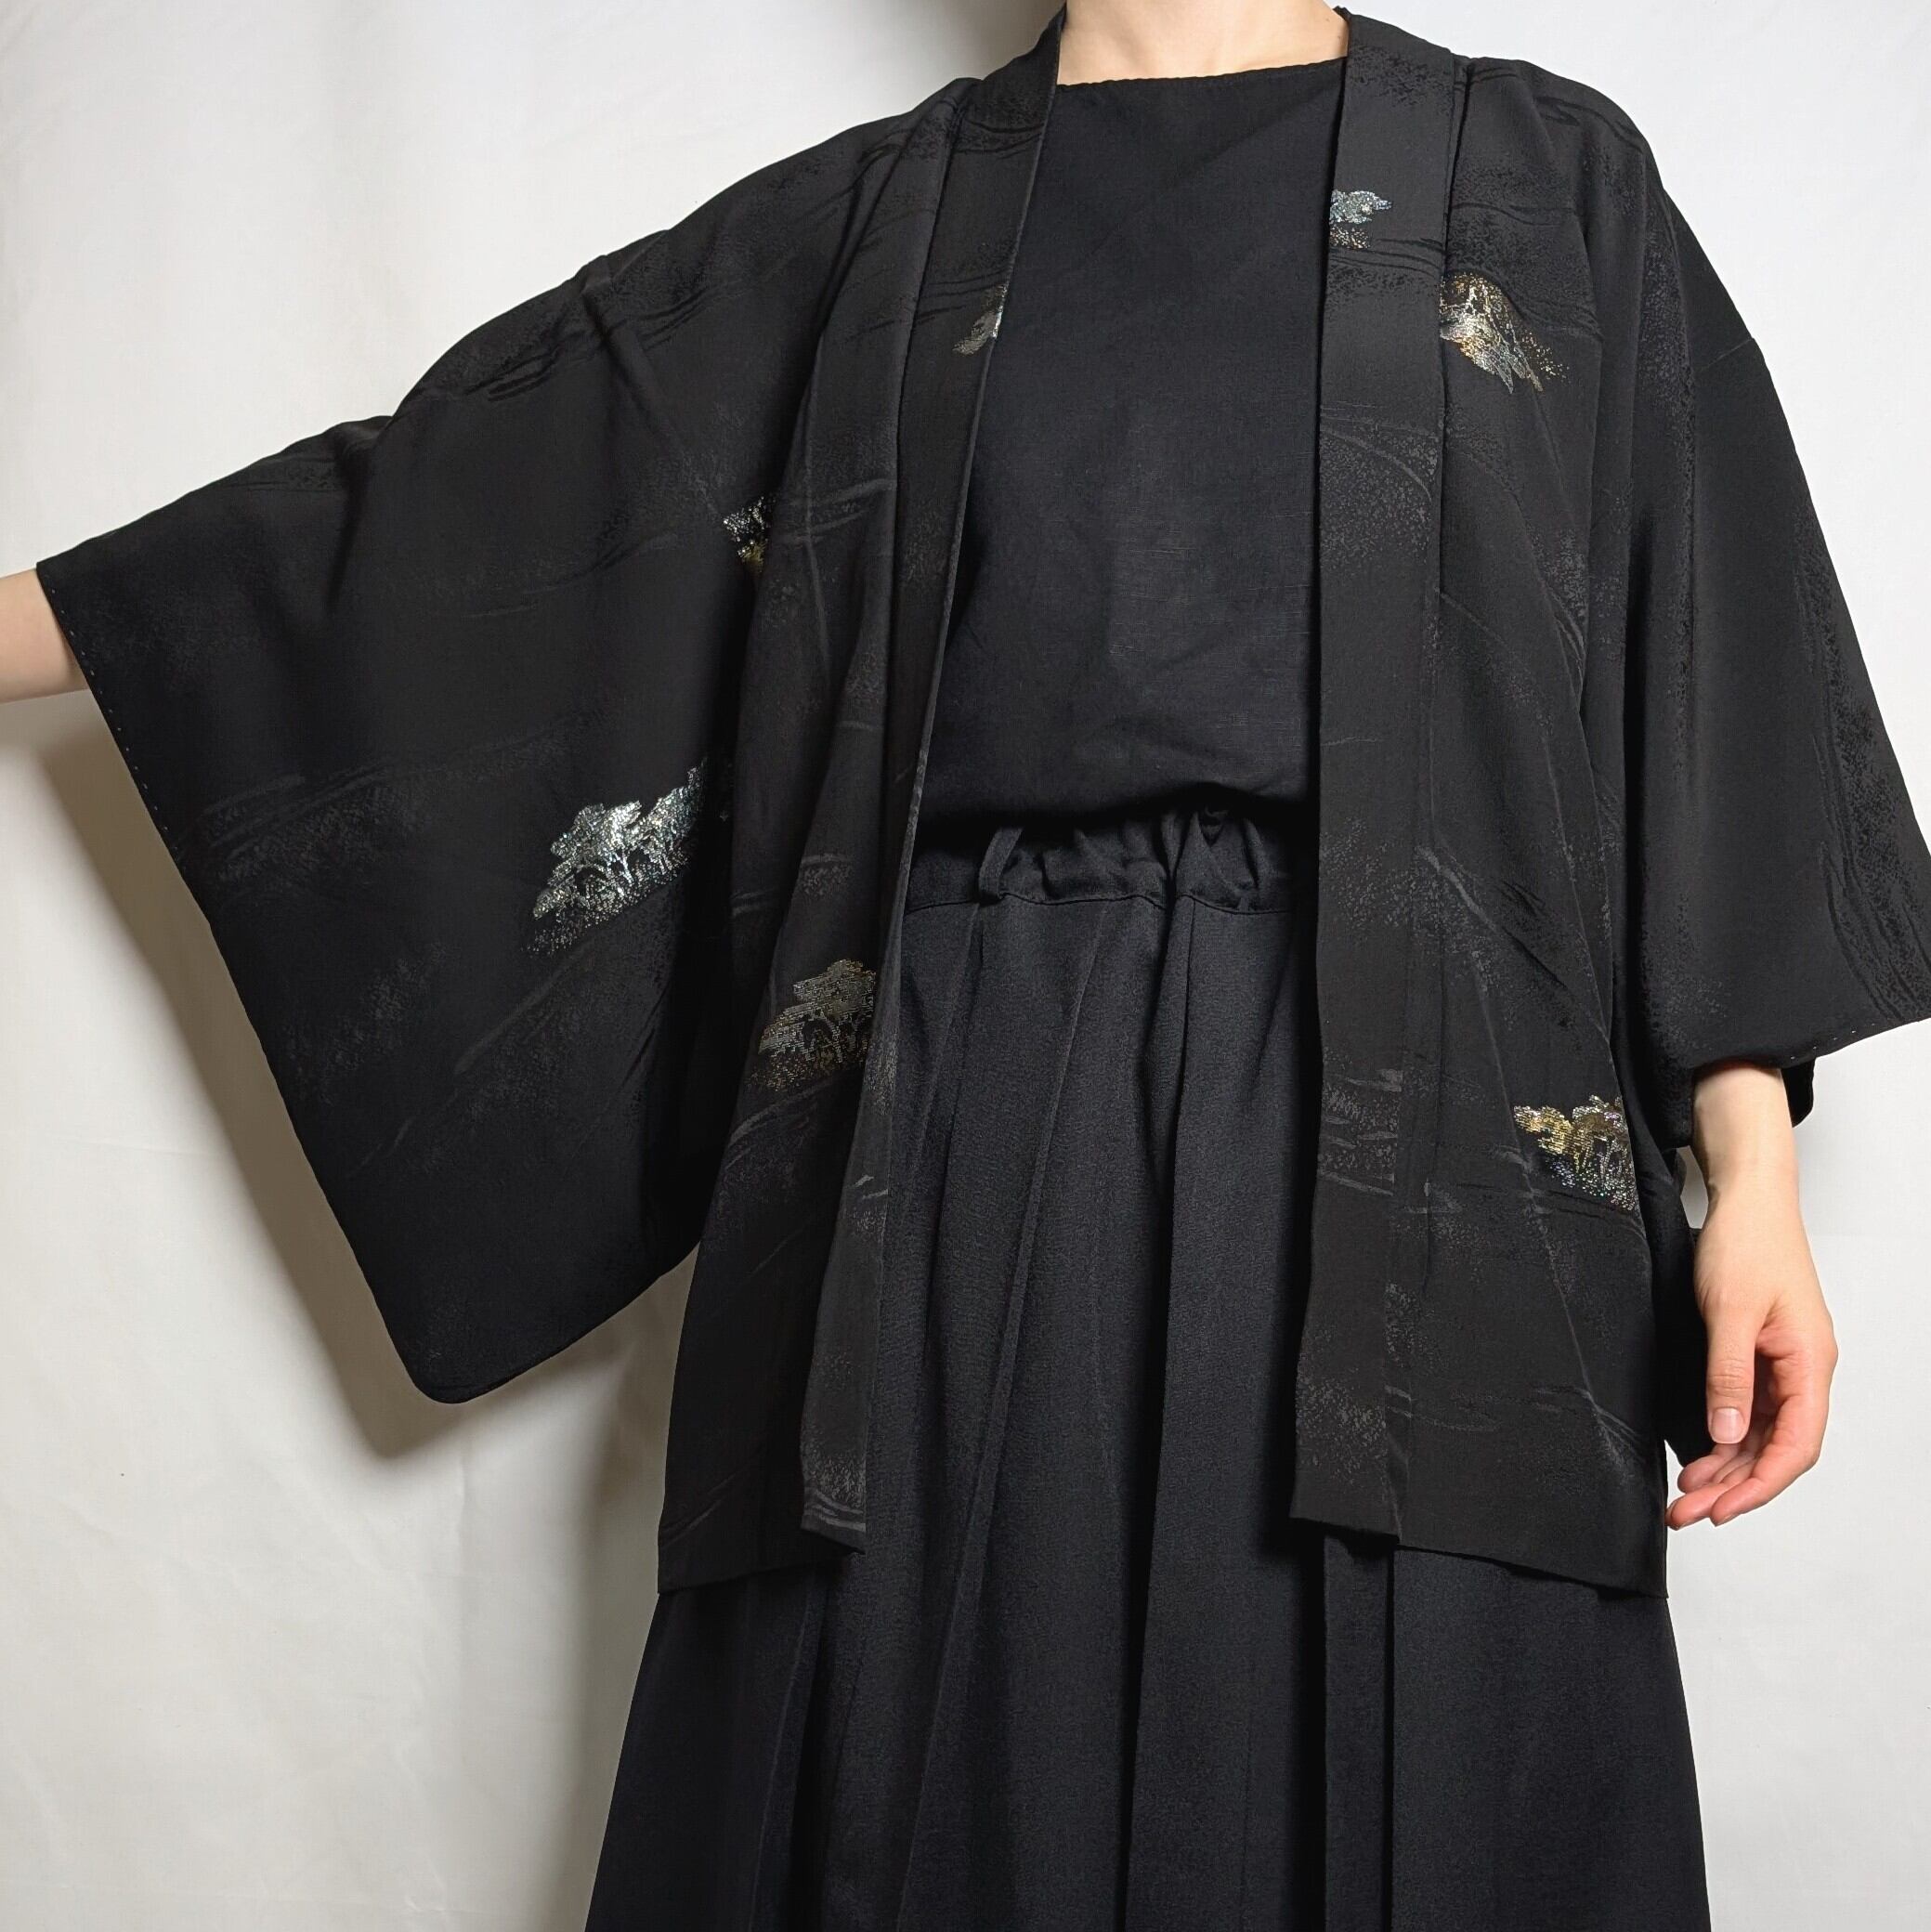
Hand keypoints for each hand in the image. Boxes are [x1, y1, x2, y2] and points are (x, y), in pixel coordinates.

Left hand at [1669, 1061, 1836, 1529]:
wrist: (1748, 1199)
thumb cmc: (1748, 1243)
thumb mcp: (1728, 1312)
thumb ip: (1728, 1376)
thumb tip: (1727, 1435)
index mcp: (1809, 1361)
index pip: (1796, 1445)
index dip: (1760, 1485)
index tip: (1722, 1510)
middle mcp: (1803, 1369)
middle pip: (1776, 1448)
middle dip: (1733, 1486)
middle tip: (1687, 1513)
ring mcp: (1783, 1364)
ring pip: (1759, 1434)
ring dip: (1725, 1467)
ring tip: (1685, 1497)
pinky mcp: (1760, 1354)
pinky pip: (1747, 1410)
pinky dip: (1722, 1436)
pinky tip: (1697, 1456)